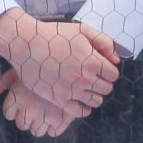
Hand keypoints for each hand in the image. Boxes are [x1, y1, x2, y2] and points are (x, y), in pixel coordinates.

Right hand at [0, 9, 119, 112]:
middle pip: (106, 89)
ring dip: (94, 95)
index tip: (101, 68)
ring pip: (96, 101)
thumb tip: (115, 59)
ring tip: (85, 87)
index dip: (108, 71)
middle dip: (102, 83)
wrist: (26, 44)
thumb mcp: (82, 30)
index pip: (113, 75)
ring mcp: (72, 91)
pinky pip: (80, 112)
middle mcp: (85, 78)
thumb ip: (104, 42)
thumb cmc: (53, 35)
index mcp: (93, 62)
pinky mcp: (59, 99)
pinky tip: (80, 101)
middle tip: (92, 77)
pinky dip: (84, 109)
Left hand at [0, 69, 76, 136]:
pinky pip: (53, 132)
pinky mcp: (62, 121)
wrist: (71, 64)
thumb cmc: (40, 65)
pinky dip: (55, 125)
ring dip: (41, 122)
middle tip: (37, 104)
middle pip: (22, 124)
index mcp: (16, 97)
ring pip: (37, 131)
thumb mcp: (19, 70)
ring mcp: (46, 116)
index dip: (16, 107)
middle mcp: (28, 109)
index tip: (25, 98)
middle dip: (28, 116)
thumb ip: (0, 84)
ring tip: (47, 108)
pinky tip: (58, 113)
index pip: (8, 114)